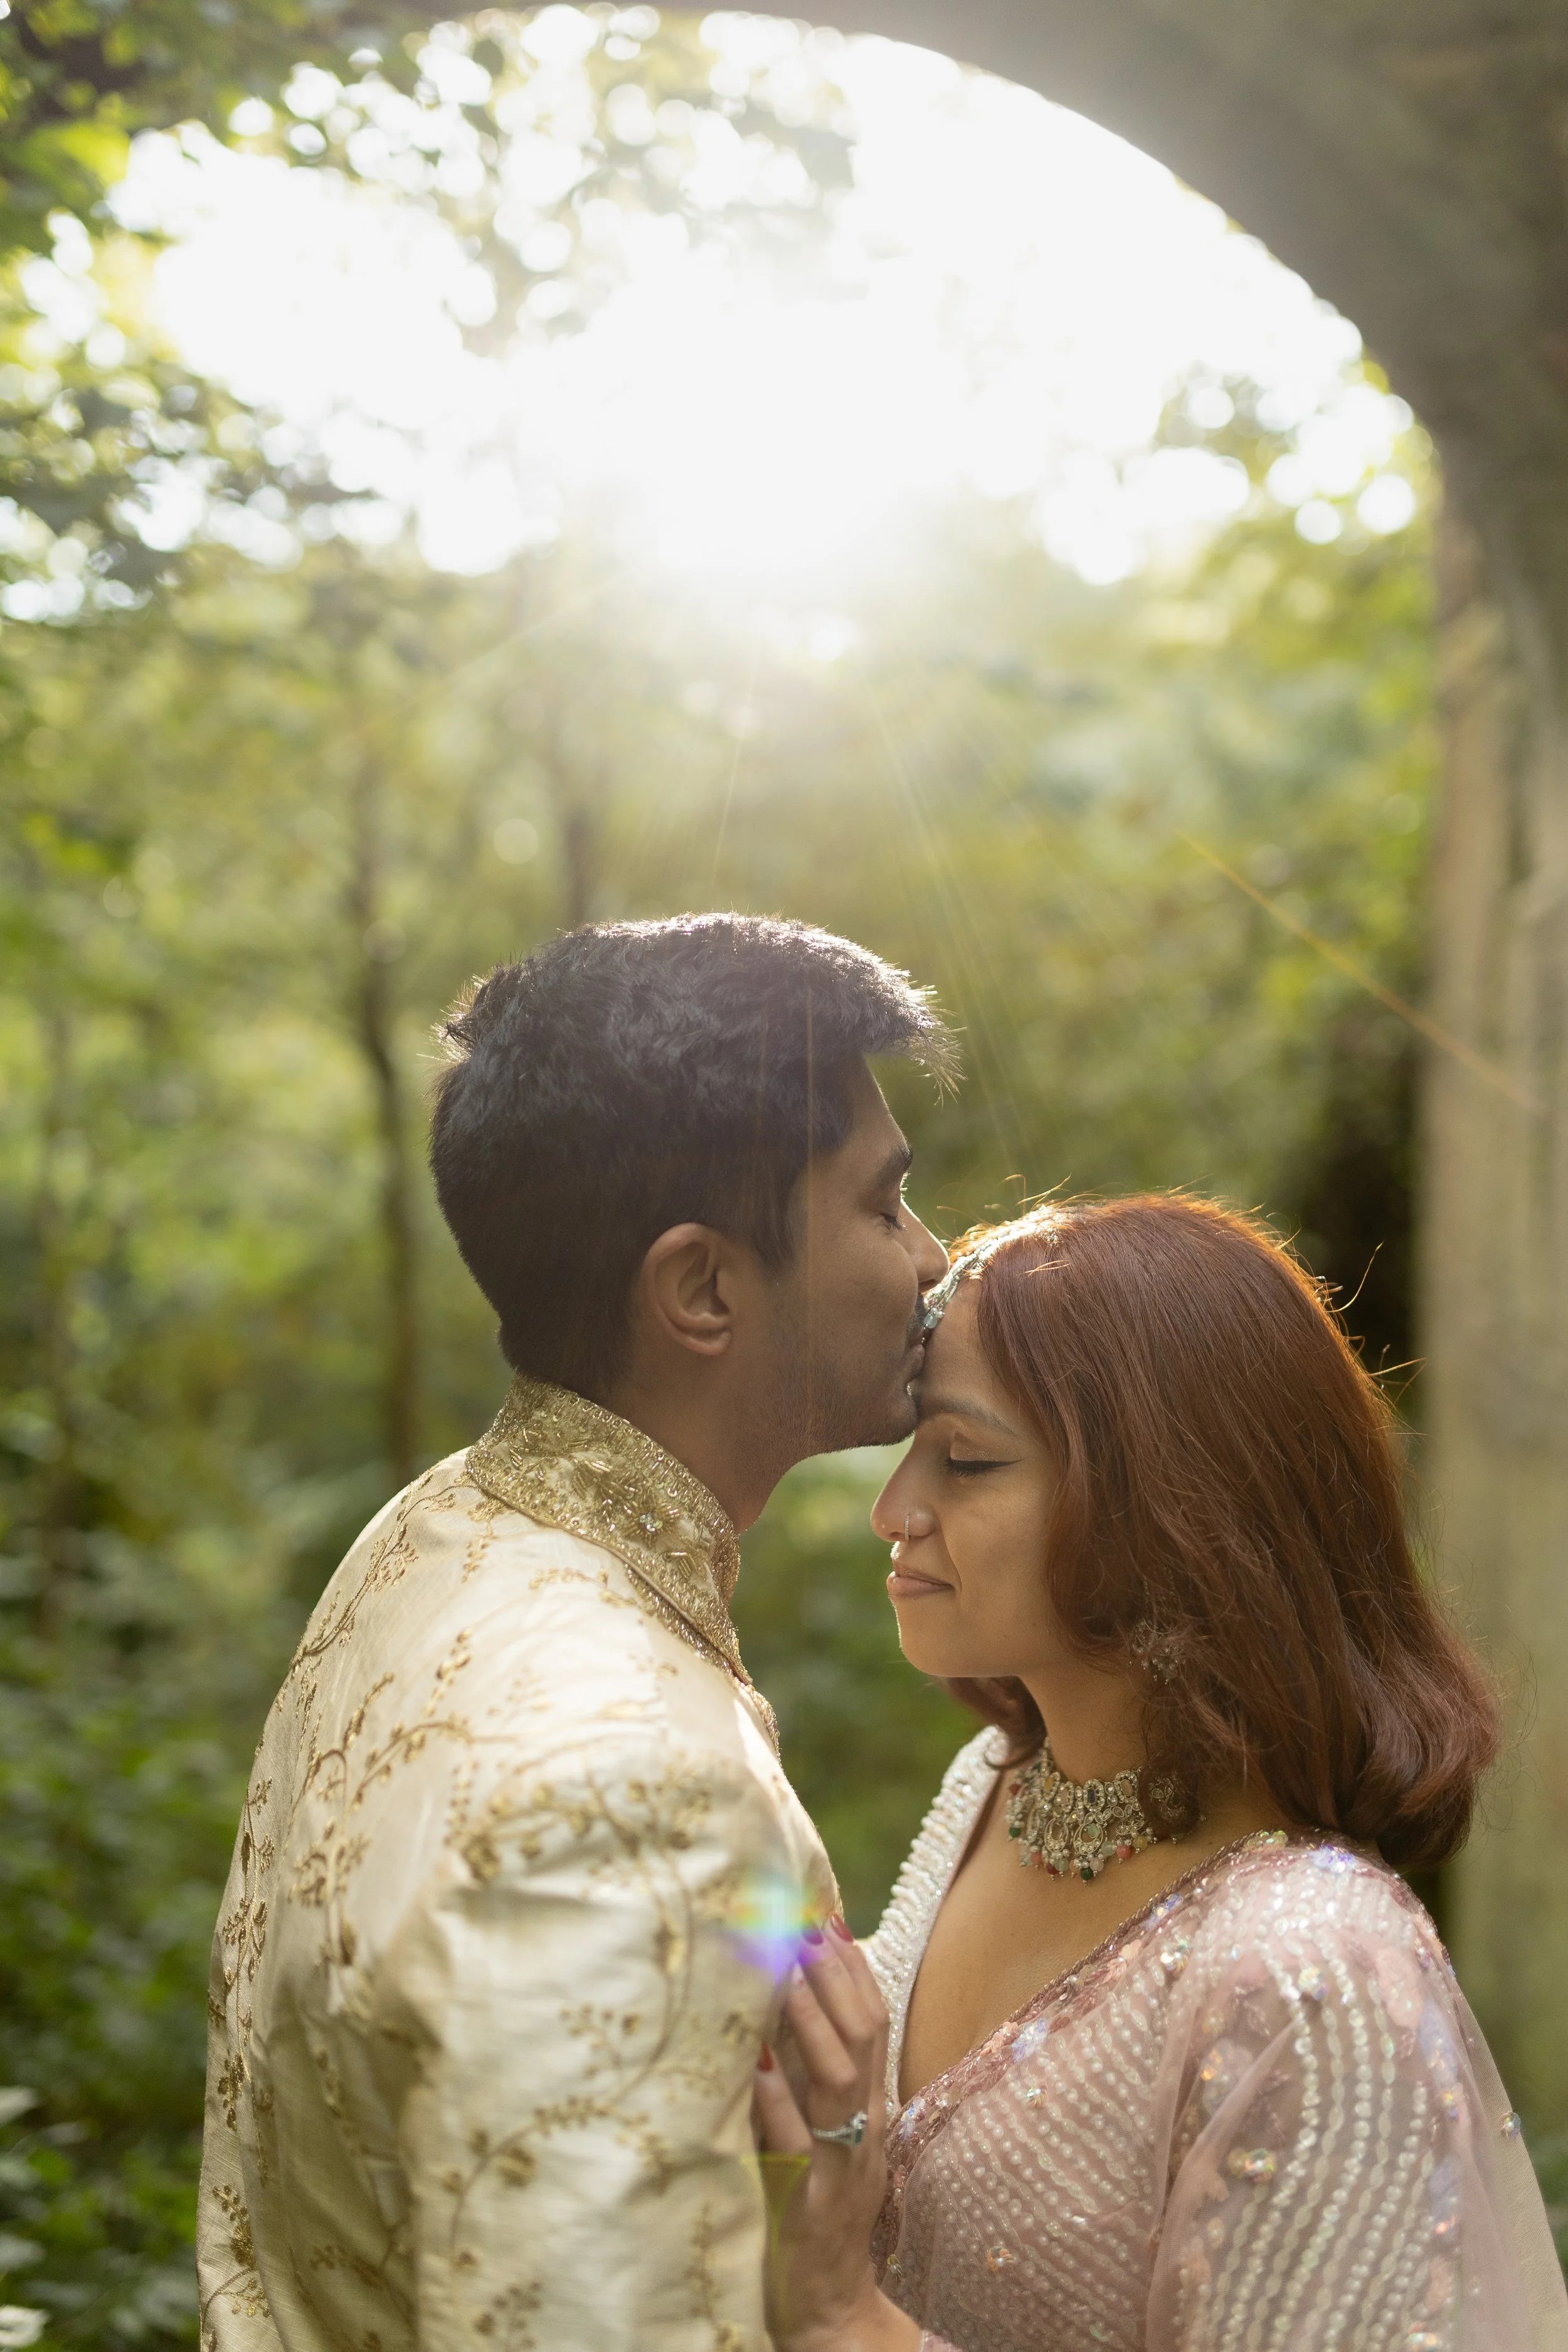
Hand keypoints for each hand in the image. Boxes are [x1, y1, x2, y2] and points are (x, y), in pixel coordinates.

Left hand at [752, 1920, 919, 2351]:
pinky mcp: (810, 2204)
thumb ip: (817, 2075)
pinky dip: (778, 2100)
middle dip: (835, 1977)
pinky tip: (755, 2065)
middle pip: (864, 2036)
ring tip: (781, 1977)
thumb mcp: (829, 2133)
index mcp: (872, 2106)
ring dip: (810, 2023)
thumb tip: (788, 1997)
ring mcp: (842, 2166)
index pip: (875, 2020)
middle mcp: (866, 2128)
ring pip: (838, 2081)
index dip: (853, 1967)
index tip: (825, 1915)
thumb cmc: (818, 2209)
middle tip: (802, 1925)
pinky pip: (797, 2144)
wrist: (832, 2307)